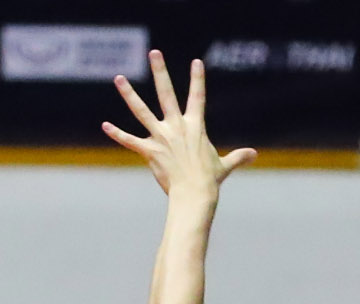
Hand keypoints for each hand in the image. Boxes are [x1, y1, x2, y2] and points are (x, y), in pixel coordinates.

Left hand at [103, 51, 256, 198]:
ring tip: (119, 78)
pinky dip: (117, 134)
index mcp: (196, 127)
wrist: (195, 195)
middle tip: (154, 53)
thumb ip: (238, 157)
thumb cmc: (210, 181)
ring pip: (141, 111)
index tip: (196, 62)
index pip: (198, 97)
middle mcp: (177, 127)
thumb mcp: (225, 166)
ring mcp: (161, 138)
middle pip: (167, 93)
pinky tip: (105, 126)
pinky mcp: (150, 151)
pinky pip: (130, 141)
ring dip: (129, 94)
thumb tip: (254, 154)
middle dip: (161, 72)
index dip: (197, 79)